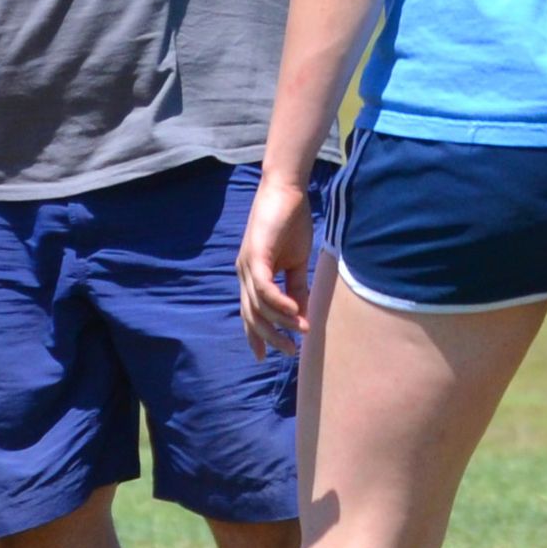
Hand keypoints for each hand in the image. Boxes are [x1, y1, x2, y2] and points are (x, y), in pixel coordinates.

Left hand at [235, 173, 315, 357]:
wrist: (287, 189)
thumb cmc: (291, 222)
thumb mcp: (297, 261)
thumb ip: (297, 288)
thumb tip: (301, 315)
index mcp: (252, 275)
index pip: (250, 312)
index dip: (255, 336)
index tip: (264, 357)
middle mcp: (245, 273)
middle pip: (252, 315)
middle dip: (270, 337)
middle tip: (289, 352)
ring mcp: (247, 265)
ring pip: (258, 305)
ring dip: (280, 322)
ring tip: (301, 332)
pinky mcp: (256, 255)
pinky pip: (264, 287)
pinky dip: (279, 303)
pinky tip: (294, 313)